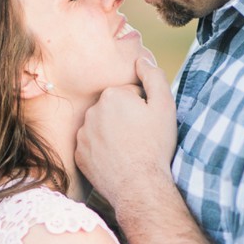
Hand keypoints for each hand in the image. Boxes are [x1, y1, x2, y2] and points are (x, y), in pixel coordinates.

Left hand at [76, 58, 176, 209]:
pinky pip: (91, 146)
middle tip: (140, 137)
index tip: (149, 123)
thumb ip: (153, 76)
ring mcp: (82, 134)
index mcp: (111, 95)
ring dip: (112, 134)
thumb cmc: (155, 145)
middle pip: (113, 110)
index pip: (130, 94)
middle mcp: (91, 111)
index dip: (143, 108)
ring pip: (101, 127)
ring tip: (129, 150)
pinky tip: (116, 160)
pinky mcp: (78, 154)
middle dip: (125, 118)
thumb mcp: (165, 105)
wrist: (139, 184)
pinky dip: (102, 150)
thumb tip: (141, 58)